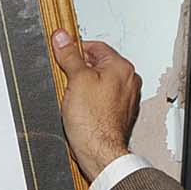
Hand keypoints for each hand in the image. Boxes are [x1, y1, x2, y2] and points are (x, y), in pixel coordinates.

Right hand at [50, 29, 140, 181]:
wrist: (99, 151)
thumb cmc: (93, 121)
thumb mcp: (75, 80)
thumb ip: (69, 56)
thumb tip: (62, 37)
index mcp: (122, 67)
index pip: (95, 47)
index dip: (75, 50)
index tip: (62, 53)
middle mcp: (128, 81)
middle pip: (97, 64)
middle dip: (79, 71)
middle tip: (66, 81)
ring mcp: (125, 98)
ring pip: (99, 82)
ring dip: (84, 87)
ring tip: (74, 99)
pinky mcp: (119, 113)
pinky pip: (101, 99)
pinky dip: (90, 101)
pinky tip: (80, 111)